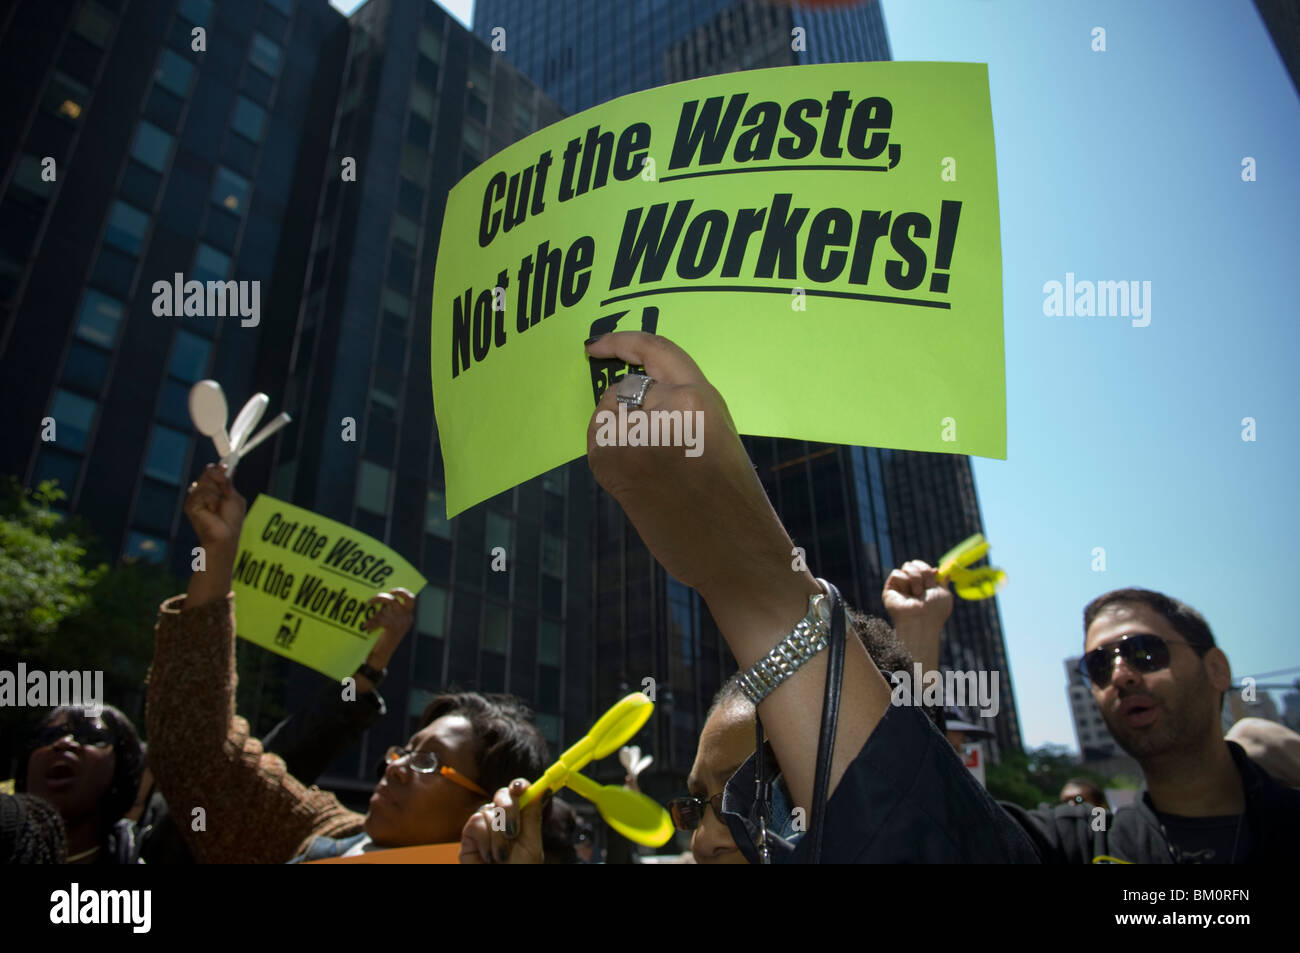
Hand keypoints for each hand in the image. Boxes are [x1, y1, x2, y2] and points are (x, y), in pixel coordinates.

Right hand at [183, 464, 244, 607]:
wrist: (224, 536)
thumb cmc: (231, 520)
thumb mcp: (233, 497)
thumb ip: (227, 482)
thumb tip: (223, 466)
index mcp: (213, 489)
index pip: (212, 472)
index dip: (218, 467)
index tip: (226, 465)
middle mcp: (202, 491)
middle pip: (208, 471)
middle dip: (219, 479)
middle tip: (225, 493)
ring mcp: (195, 498)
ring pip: (205, 481)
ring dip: (217, 493)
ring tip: (218, 507)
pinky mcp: (190, 505)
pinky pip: (202, 492)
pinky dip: (211, 500)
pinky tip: (212, 510)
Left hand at [360, 588, 415, 669]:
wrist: (380, 656)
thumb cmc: (380, 638)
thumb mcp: (387, 622)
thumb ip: (388, 611)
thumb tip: (379, 597)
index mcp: (407, 616)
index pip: (410, 599)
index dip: (402, 592)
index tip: (391, 590)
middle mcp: (407, 618)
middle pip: (397, 599)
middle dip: (385, 596)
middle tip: (374, 598)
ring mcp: (401, 623)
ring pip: (386, 608)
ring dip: (375, 609)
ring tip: (367, 609)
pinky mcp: (393, 629)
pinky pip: (381, 618)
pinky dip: (372, 621)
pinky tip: (367, 626)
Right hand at [459, 779, 543, 863]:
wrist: (500, 887)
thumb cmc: (519, 869)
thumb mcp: (531, 845)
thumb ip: (533, 817)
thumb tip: (543, 790)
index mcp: (520, 818)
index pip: (519, 792)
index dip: (520, 785)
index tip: (521, 789)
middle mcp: (502, 818)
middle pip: (503, 794)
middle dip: (509, 810)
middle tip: (512, 833)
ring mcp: (485, 825)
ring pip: (490, 810)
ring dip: (498, 837)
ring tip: (500, 857)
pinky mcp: (469, 834)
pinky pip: (476, 822)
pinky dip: (485, 841)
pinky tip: (488, 856)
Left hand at [585, 332, 799, 606]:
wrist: (733, 550)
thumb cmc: (731, 498)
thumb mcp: (717, 432)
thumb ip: (683, 405)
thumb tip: (637, 395)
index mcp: (700, 397)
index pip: (653, 350)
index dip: (620, 341)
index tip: (597, 345)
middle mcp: (668, 408)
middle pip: (625, 388)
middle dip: (629, 410)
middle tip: (650, 446)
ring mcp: (637, 436)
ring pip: (607, 414)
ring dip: (617, 432)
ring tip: (648, 466)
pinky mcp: (615, 464)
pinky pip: (598, 441)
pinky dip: (607, 452)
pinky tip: (633, 476)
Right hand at [883, 559, 952, 629]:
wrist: (921, 621)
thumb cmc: (934, 610)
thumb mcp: (943, 593)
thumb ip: (942, 581)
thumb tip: (938, 570)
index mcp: (925, 586)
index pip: (924, 568)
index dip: (929, 568)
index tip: (936, 572)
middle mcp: (912, 585)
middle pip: (915, 563)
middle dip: (923, 572)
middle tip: (926, 586)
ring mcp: (901, 587)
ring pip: (907, 566)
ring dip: (915, 578)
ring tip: (917, 594)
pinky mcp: (890, 589)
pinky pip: (896, 573)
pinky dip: (904, 581)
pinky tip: (906, 594)